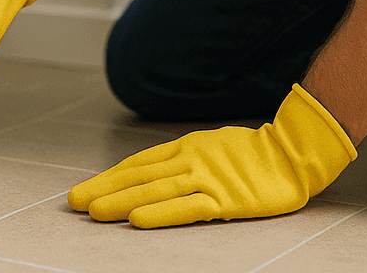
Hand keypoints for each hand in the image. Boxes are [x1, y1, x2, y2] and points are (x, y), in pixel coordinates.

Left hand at [67, 84, 356, 227]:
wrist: (292, 153)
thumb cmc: (253, 153)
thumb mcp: (212, 146)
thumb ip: (184, 158)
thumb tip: (153, 171)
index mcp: (187, 146)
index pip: (139, 163)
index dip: (110, 177)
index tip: (86, 189)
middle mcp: (191, 159)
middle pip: (139, 176)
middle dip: (104, 189)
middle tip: (74, 202)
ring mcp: (207, 178)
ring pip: (155, 191)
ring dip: (121, 201)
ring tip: (95, 213)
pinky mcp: (224, 200)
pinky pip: (186, 208)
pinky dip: (159, 214)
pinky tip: (137, 221)